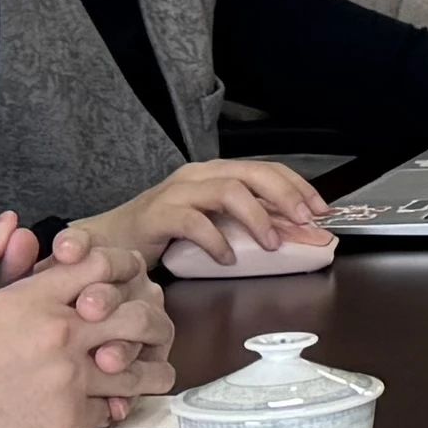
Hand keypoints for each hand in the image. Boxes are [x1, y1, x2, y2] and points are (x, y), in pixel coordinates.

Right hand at [0, 215, 164, 427]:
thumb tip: (10, 224)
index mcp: (30, 300)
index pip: (103, 265)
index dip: (121, 266)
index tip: (124, 279)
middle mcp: (57, 335)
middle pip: (135, 313)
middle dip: (148, 315)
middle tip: (147, 325)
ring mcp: (65, 380)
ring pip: (136, 366)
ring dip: (146, 365)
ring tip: (146, 368)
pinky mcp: (63, 422)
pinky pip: (114, 408)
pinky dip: (119, 405)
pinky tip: (114, 403)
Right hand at [72, 157, 335, 274]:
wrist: (106, 243)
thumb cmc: (161, 235)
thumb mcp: (212, 225)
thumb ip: (245, 225)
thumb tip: (293, 234)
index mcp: (214, 173)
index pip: (266, 168)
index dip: (297, 186)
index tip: (321, 209)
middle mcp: (197, 175)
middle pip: (252, 173)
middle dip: (286, 196)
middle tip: (306, 222)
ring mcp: (176, 192)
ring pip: (228, 190)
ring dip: (257, 218)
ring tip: (271, 244)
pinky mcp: (157, 215)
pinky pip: (194, 222)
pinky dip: (217, 241)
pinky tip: (227, 259)